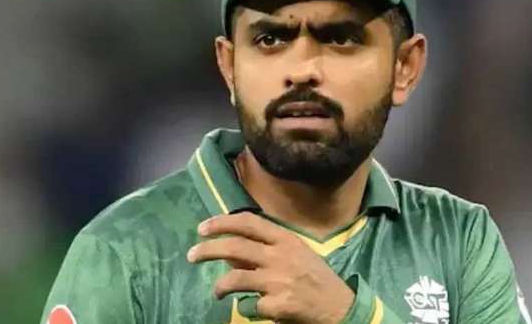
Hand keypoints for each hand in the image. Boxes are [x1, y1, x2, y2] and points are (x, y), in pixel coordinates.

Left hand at [187, 212, 354, 323]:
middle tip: (191, 255)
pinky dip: (246, 308)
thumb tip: (230, 250)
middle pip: (235, 247)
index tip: (202, 228)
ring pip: (235, 278)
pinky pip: (250, 306)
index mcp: (285, 239)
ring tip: (216, 292)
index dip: (221, 223)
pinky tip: (252, 309)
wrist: (340, 307)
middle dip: (207, 250)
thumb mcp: (295, 254)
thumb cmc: (315, 277)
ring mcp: (279, 281)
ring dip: (219, 286)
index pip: (247, 222)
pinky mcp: (278, 305)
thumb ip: (265, 249)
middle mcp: (281, 256)